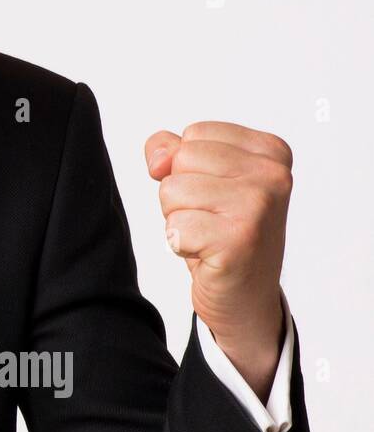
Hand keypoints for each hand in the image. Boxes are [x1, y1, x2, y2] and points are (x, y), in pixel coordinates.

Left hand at [144, 121, 291, 394]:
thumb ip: (171, 150)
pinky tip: (207, 255)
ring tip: (208, 236)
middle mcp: (273, 175)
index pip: (193, 134)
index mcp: (270, 151)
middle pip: (181, 160)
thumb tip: (158, 158)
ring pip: (172, 191)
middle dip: (181, 194)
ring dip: (178, 219)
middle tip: (210, 220)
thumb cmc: (220, 232)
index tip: (216, 196)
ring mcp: (258, 207)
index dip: (188, 169)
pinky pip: (174, 227)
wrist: (244, 296)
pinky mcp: (238, 240)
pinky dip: (180, 244)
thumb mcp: (200, 178)